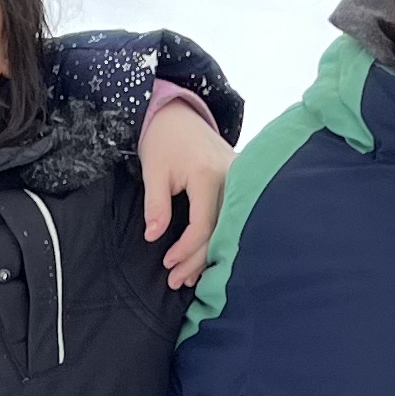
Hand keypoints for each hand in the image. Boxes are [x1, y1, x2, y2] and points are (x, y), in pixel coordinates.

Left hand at [139, 94, 233, 287]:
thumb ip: (156, 205)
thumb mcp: (154, 171)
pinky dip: (219, 236)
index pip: (203, 225)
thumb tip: (154, 237)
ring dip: (210, 253)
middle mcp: (231, 178)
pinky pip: (232, 214)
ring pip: (229, 226)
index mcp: (208, 175)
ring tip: (190, 276)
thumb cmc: (163, 140)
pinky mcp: (240, 181)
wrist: (179, 114)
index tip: (167, 264)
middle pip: (220, 231)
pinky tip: (207, 255)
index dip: (186, 249)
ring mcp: (240, 179)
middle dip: (198, 260)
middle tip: (177, 281)